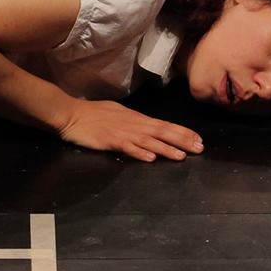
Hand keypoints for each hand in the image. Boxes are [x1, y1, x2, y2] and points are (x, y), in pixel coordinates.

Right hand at [57, 100, 203, 161]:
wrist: (70, 113)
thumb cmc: (93, 114)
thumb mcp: (119, 114)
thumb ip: (134, 121)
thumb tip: (149, 127)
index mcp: (136, 118)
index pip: (164, 125)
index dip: (183, 132)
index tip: (199, 139)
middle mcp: (133, 124)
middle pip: (162, 132)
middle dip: (182, 140)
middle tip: (199, 148)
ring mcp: (122, 132)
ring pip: (149, 141)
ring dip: (166, 148)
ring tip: (181, 156)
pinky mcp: (109, 140)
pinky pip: (127, 147)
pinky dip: (139, 152)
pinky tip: (150, 158)